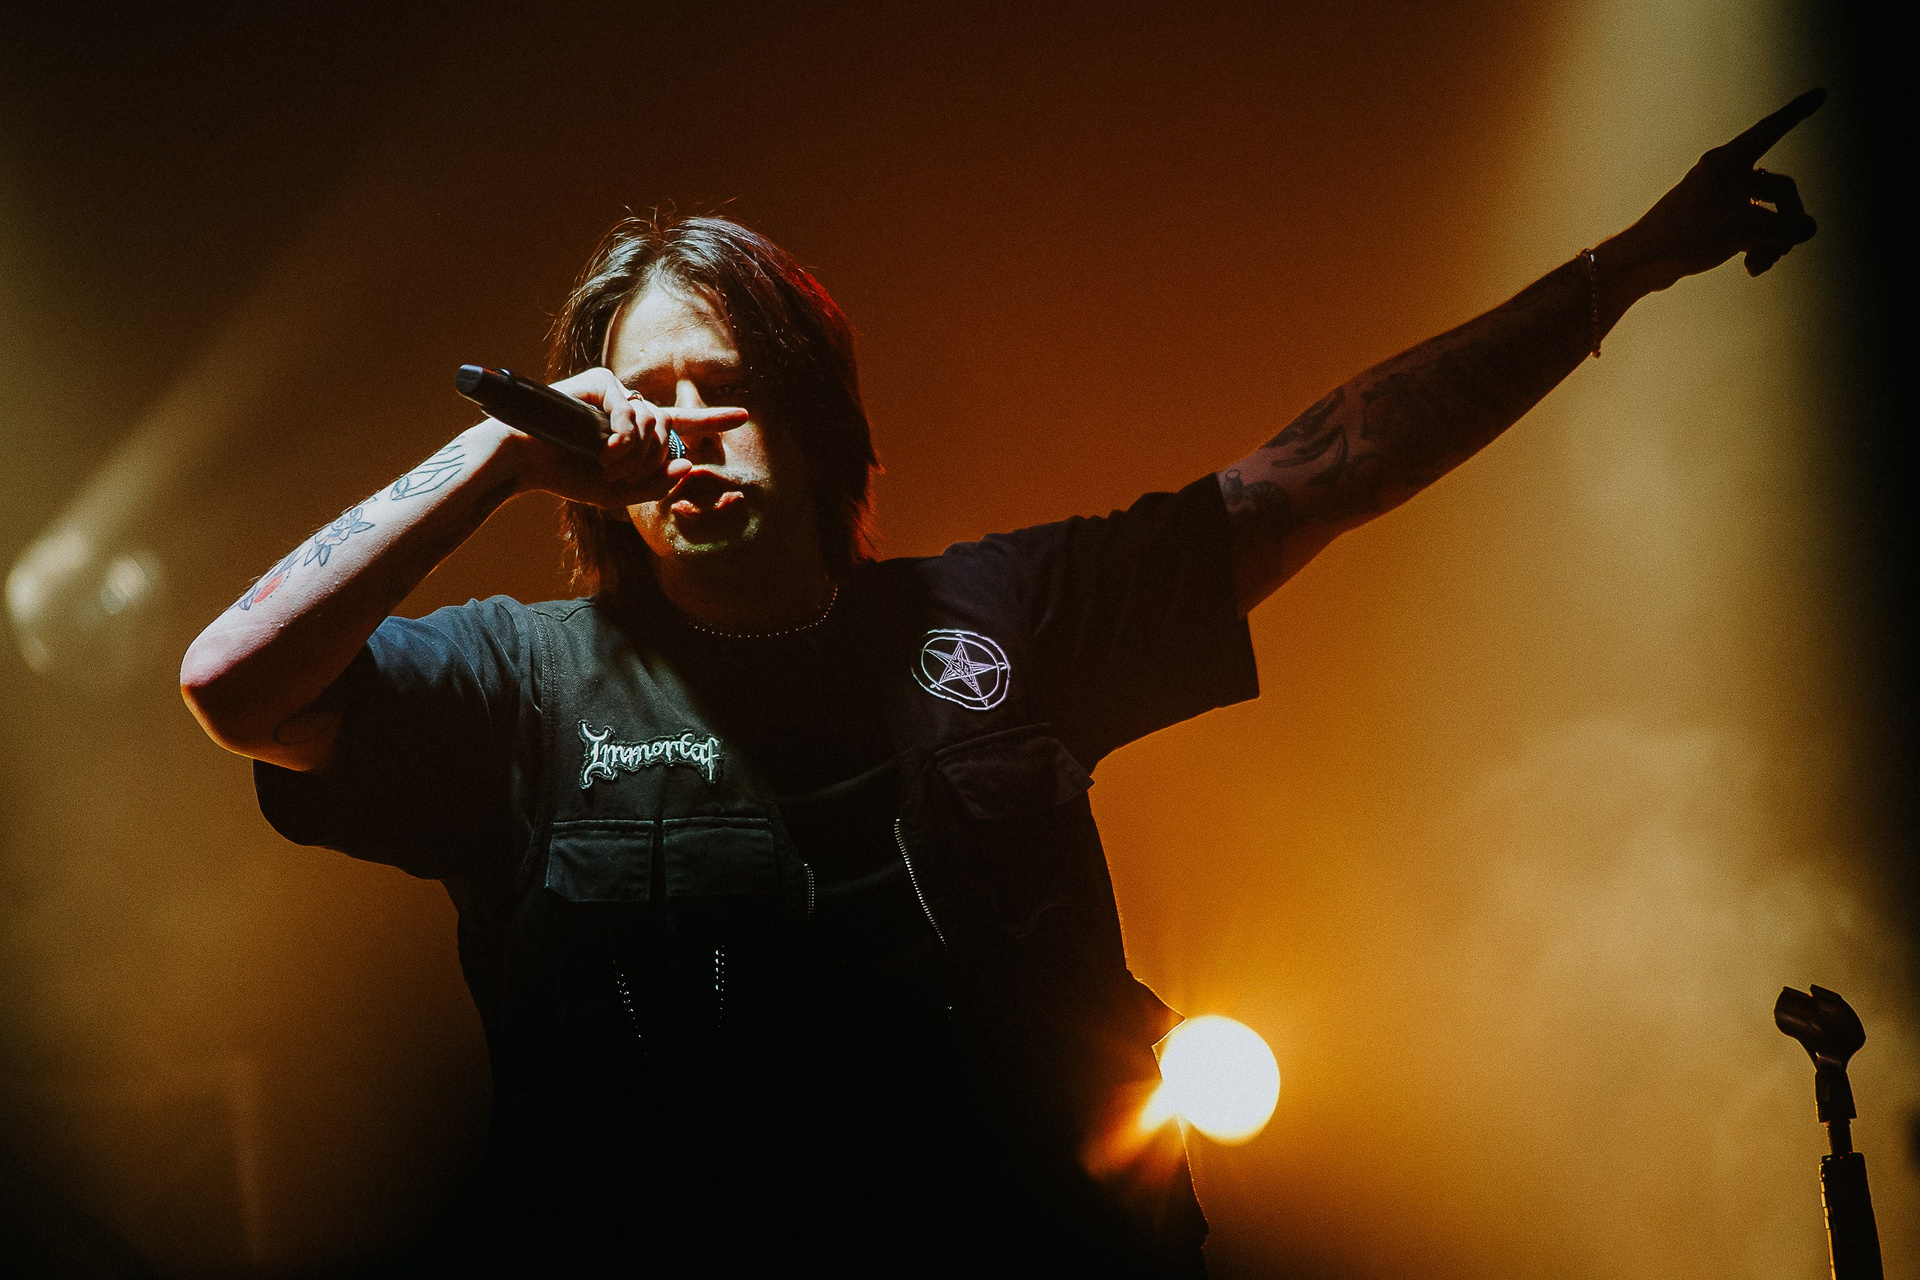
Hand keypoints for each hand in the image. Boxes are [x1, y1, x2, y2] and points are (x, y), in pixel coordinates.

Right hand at [500, 367, 748, 508]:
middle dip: (653, 460)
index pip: (682, 424)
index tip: (744, 416)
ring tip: (606, 465)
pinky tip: (603, 450)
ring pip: (655, 422)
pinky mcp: (602, 383)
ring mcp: (617, 393)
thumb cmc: (569, 475)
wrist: (527, 462)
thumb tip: (690, 467)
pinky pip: (633, 411)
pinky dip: (623, 438)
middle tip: (622, 476)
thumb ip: (657, 485)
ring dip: (636, 454)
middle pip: (670, 431)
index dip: (712, 419)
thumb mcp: (620, 494)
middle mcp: (631, 409)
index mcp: (637, 433)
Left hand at [1620, 89, 1823, 284]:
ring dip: (1773, 240)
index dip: (1798, 112)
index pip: (1771, 130)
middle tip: (1782, 250)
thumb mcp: (1740, 233)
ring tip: (1760, 265)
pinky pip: (1752, 227)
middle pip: (1781, 189)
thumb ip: (1784, 228)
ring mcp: (1721, 198)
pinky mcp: (1716, 220)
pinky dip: (1757, 246)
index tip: (1820, 93)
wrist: (1640, 264)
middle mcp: (1725, 174)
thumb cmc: (1683, 239)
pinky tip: (1752, 268)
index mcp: (1727, 162)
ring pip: (1768, 213)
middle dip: (1787, 221)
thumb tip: (1808, 228)